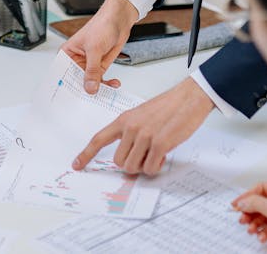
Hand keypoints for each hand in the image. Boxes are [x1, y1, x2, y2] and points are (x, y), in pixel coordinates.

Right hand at [60, 0, 137, 93]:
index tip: (71, 98)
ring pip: (89, 83)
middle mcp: (76, 60)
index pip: (62, 74)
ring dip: (98, 88)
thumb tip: (90, 87)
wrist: (119, 20)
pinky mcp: (99, 66)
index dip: (65, 87)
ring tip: (106, 92)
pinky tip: (113, 84)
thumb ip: (92, 70)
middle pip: (76, 81)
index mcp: (67, 54)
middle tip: (90, 99)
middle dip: (84, 90)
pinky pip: (101, 80)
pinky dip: (108, 84)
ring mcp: (88, 64)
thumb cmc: (102, 25)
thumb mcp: (95, 49)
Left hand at [73, 76, 213, 174]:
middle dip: (131, 164)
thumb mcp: (142, 115)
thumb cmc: (169, 106)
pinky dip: (156, 167)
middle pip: (118, 161)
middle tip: (145, 157)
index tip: (77, 164)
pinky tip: (163, 156)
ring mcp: (144, 136)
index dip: (86, 154)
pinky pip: (150, 168)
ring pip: (133, 167)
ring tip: (156, 154)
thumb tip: (128, 154)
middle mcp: (131, 127)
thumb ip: (131, 132)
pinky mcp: (159, 144)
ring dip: (144, 166)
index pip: (99, 139)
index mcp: (124, 119)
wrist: (189, 98)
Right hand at [232, 181, 266, 247]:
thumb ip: (257, 204)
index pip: (262, 188)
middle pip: (261, 203)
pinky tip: (262, 236)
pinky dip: (263, 232)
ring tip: (251, 229)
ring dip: (255, 223)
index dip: (249, 195)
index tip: (238, 203)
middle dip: (251, 212)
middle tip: (242, 218)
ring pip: (263, 217)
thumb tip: (243, 201)